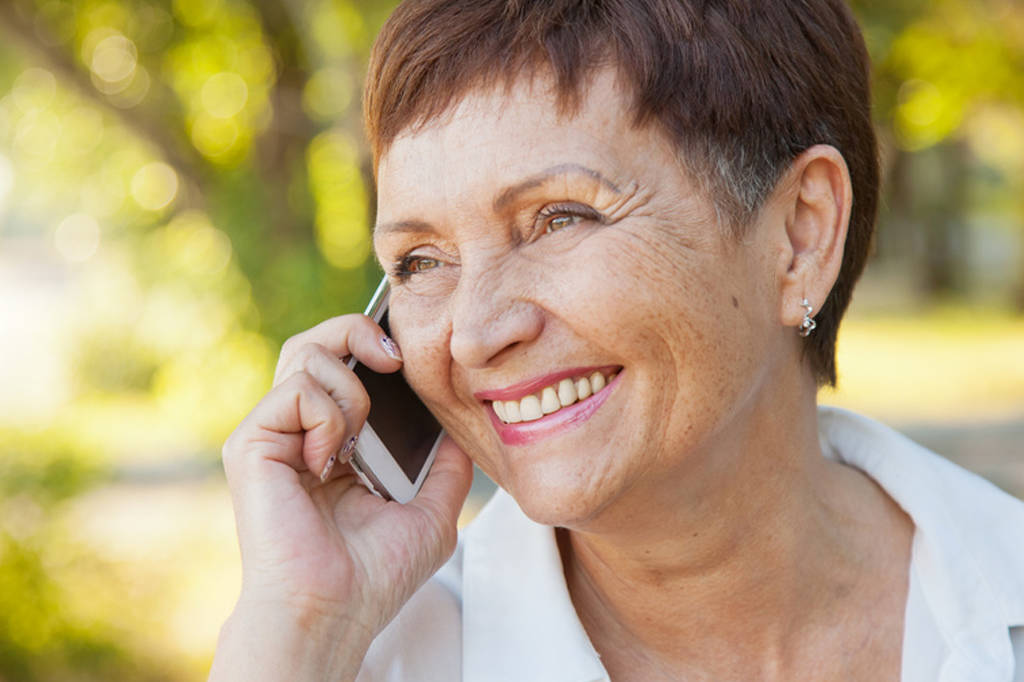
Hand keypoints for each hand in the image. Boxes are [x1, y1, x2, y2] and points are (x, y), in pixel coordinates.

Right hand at [210, 314, 472, 680]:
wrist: (334, 610)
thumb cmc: (374, 574)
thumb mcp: (431, 513)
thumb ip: (446, 467)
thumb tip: (462, 429)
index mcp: (332, 443)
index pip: (343, 365)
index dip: (372, 343)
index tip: (407, 355)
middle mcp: (296, 432)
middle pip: (316, 342)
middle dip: (359, 331)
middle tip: (395, 358)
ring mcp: (271, 434)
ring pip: (305, 353)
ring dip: (350, 386)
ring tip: (358, 437)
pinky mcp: (251, 443)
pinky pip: (296, 390)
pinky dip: (328, 414)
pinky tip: (331, 457)